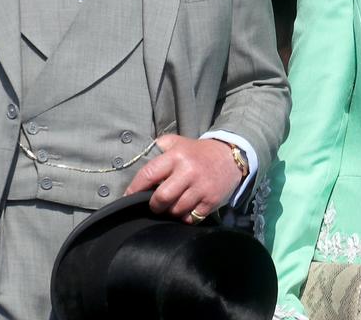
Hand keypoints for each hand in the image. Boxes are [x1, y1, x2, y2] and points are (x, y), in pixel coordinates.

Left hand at [124, 135, 243, 222]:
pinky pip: (191, 218)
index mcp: (177, 156)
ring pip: (176, 210)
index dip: (135, 188)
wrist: (231, 156)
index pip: (148, 174)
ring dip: (171, 211)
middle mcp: (189, 172)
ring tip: (173, 204)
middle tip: (155, 204)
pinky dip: (185, 216)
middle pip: (162, 198)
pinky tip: (186, 208)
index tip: (129, 196)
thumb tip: (137, 159)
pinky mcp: (211, 201)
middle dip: (154, 205)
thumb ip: (158, 148)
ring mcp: (201, 188)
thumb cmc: (198, 152)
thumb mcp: (178, 142)